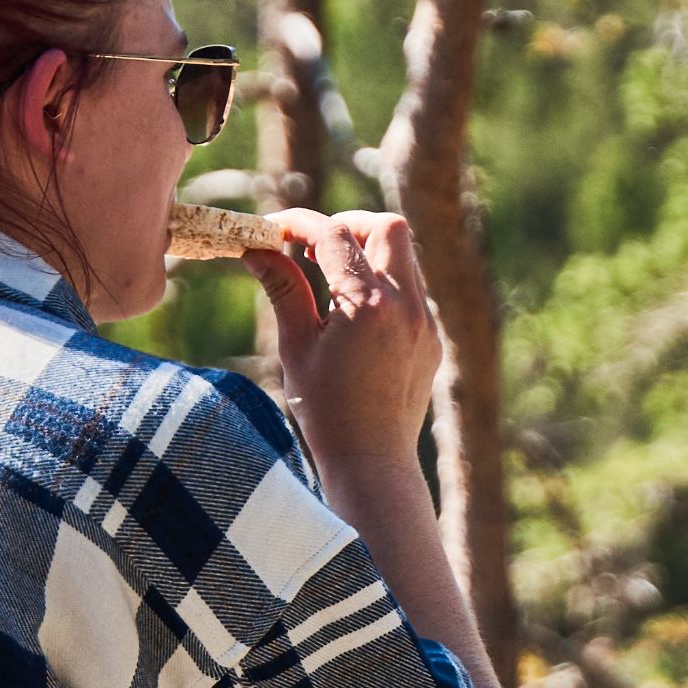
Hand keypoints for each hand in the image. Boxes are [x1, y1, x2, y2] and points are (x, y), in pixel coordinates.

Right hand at [243, 209, 442, 463]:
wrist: (372, 462)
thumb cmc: (326, 411)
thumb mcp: (296, 346)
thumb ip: (283, 289)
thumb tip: (255, 247)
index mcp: (367, 306)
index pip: (334, 235)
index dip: (299, 224)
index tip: (274, 231)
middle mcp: (405, 306)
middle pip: (387, 227)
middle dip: (348, 225)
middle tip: (312, 246)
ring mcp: (425, 321)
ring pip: (405, 255)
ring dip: (368, 252)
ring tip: (329, 278)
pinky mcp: (432, 337)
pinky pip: (412, 289)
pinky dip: (384, 282)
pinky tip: (353, 312)